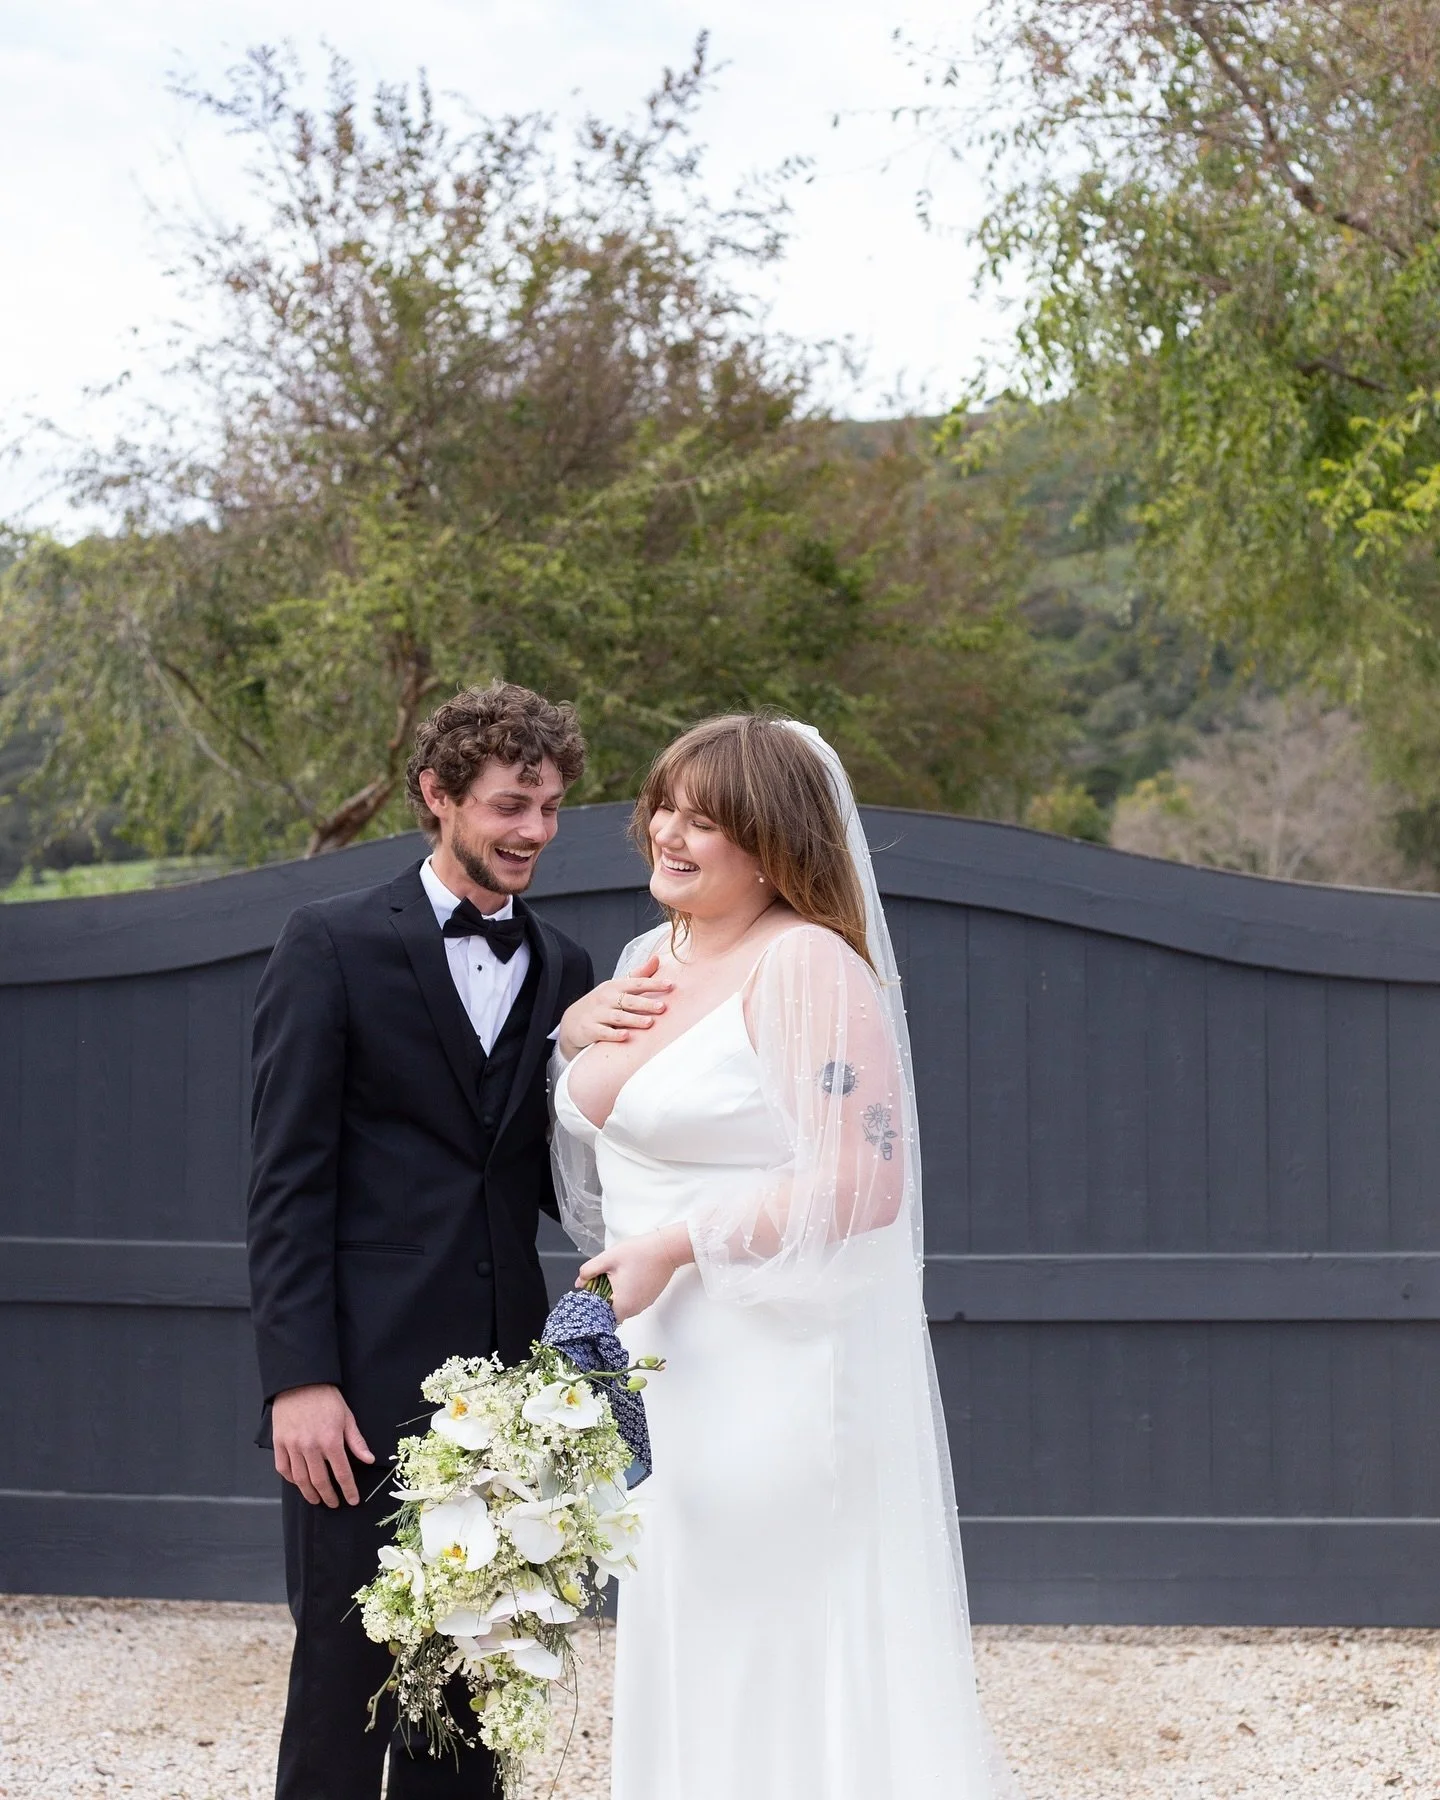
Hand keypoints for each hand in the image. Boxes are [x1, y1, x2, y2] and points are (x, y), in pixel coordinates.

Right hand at [271, 1383, 373, 1507]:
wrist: (301, 1382)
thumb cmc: (327, 1398)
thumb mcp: (347, 1417)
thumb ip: (356, 1441)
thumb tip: (369, 1460)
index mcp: (331, 1440)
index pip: (342, 1473)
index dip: (348, 1490)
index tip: (352, 1500)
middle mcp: (311, 1447)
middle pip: (320, 1481)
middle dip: (328, 1496)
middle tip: (333, 1503)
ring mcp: (293, 1446)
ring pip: (300, 1479)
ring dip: (309, 1493)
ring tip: (316, 1499)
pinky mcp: (279, 1443)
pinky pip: (283, 1468)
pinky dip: (291, 1479)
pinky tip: (299, 1483)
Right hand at [558, 953, 672, 1058]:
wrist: (572, 1020)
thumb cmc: (601, 1003)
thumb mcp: (617, 987)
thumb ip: (638, 975)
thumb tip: (657, 958)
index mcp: (615, 986)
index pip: (637, 983)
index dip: (654, 983)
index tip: (671, 984)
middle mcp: (606, 998)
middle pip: (628, 1000)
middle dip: (646, 1003)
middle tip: (662, 1007)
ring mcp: (597, 1014)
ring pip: (618, 1017)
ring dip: (634, 1019)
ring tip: (649, 1023)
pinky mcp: (590, 1029)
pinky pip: (603, 1032)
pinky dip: (614, 1034)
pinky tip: (626, 1036)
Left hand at [579, 1224, 693, 1322]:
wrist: (666, 1248)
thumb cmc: (639, 1253)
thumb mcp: (608, 1258)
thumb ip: (589, 1271)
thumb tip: (580, 1282)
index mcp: (623, 1304)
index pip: (601, 1316)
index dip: (593, 1305)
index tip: (590, 1291)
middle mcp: (635, 1309)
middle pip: (612, 1311)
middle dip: (603, 1298)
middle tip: (600, 1280)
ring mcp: (644, 1304)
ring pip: (623, 1306)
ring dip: (615, 1295)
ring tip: (614, 1276)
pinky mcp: (650, 1297)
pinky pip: (633, 1300)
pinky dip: (626, 1292)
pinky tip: (626, 1276)